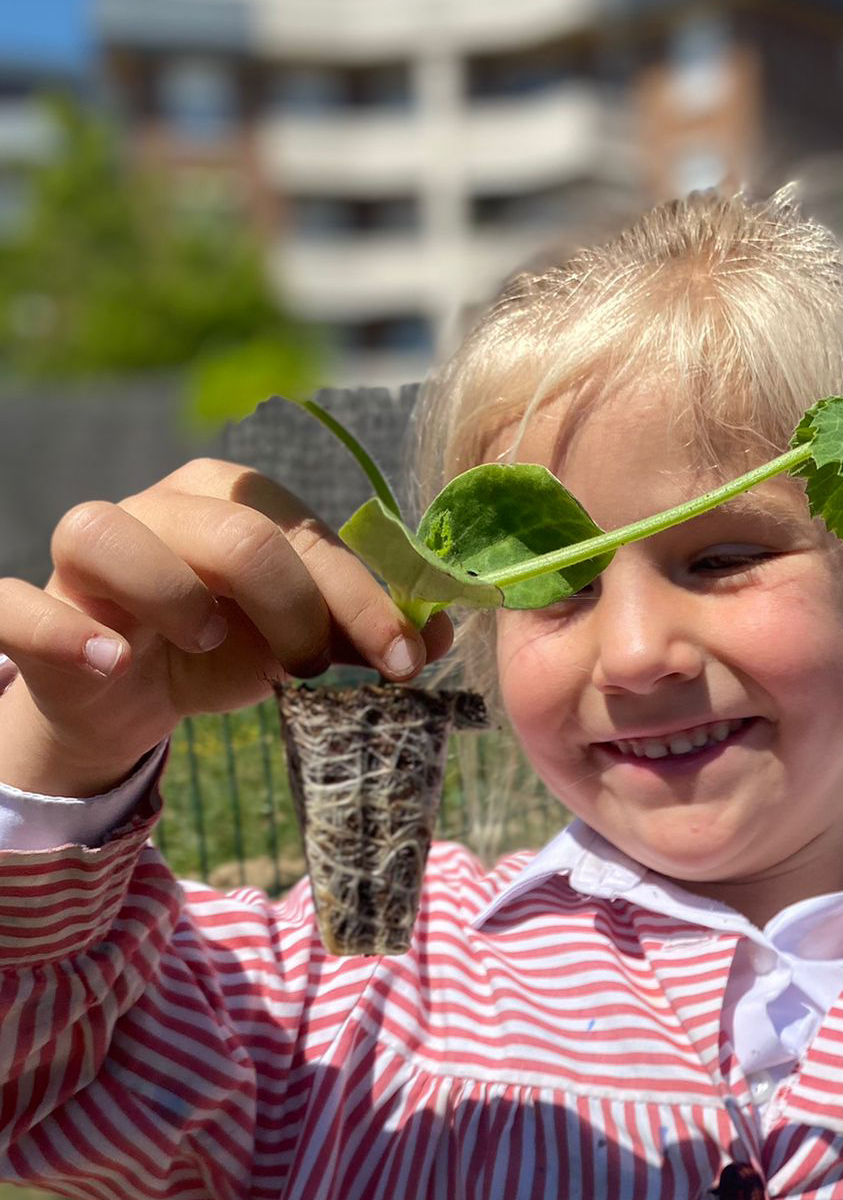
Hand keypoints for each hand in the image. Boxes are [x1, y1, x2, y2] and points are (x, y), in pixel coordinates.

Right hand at [0, 458, 453, 795]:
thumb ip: (366, 630)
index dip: (363, 596)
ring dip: (175, 595)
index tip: (407, 661)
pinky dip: (59, 628)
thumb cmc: (223, 651)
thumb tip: (443, 631)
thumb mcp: (302, 643)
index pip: (304, 530)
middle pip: (235, 533)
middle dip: (296, 606)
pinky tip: (110, 658)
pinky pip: (13, 602)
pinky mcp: (26, 608)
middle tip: (314, 672)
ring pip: (109, 534)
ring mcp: (85, 555)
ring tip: (210, 646)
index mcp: (228, 501)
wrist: (131, 698)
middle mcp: (156, 509)